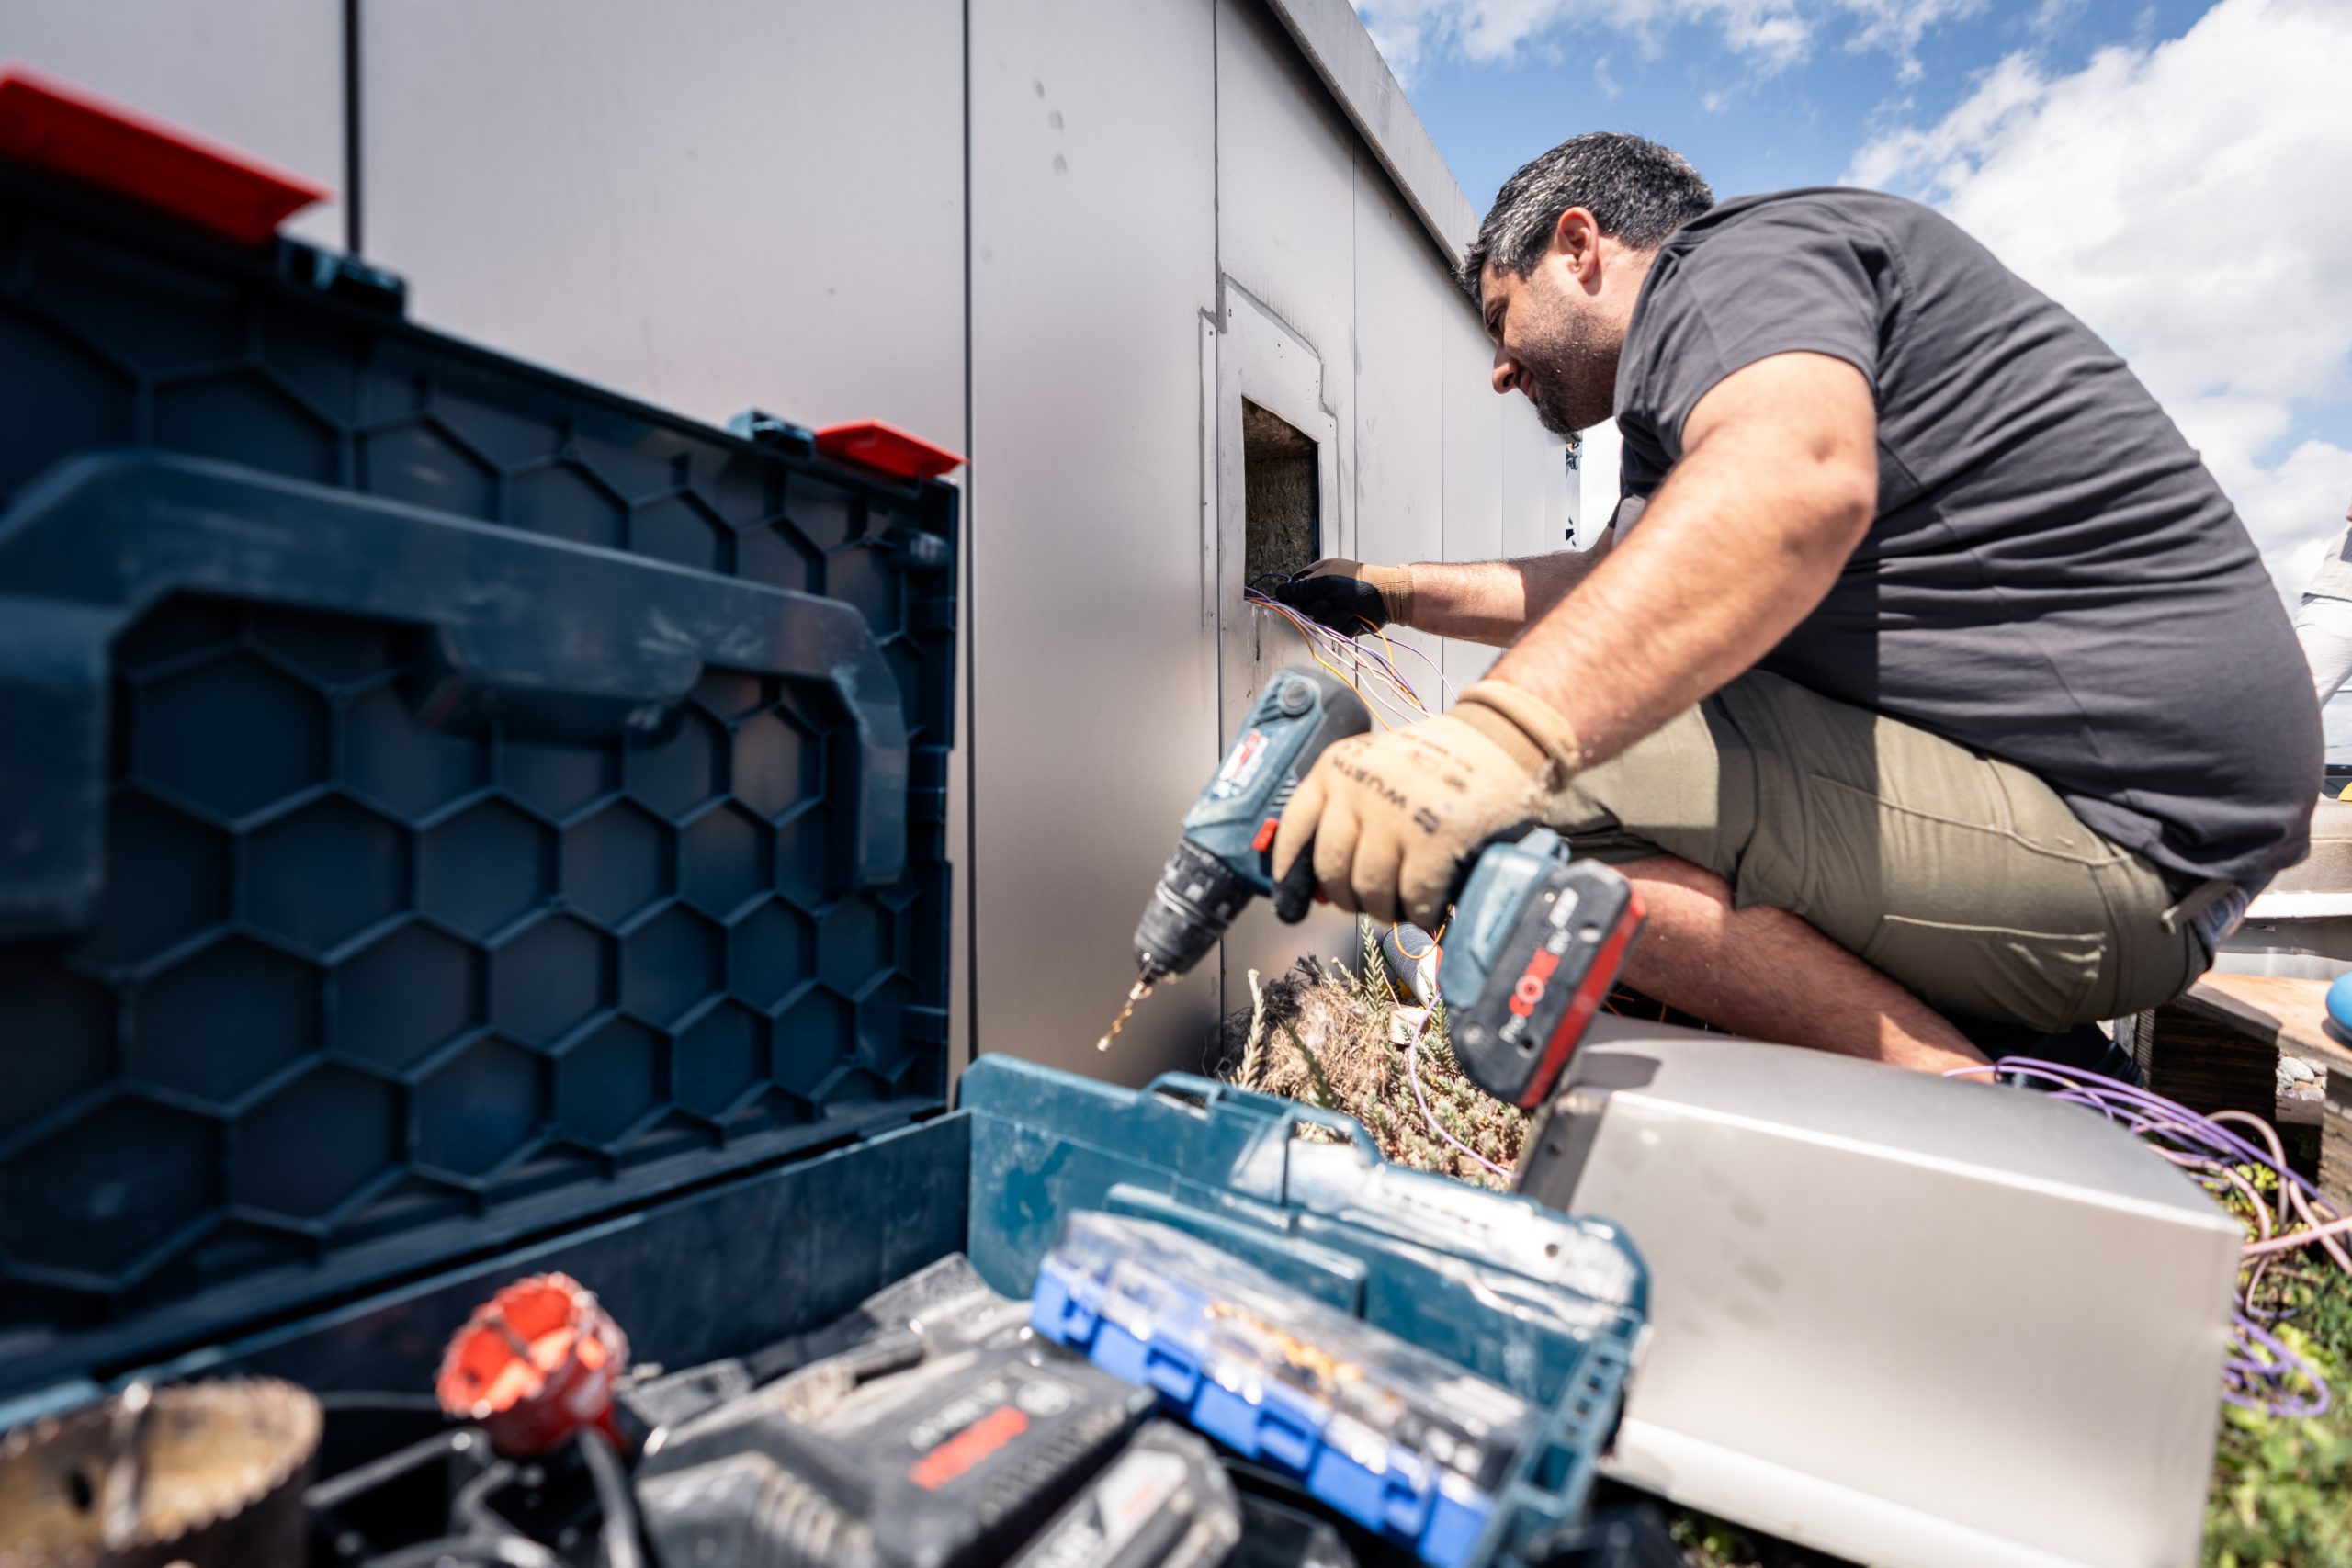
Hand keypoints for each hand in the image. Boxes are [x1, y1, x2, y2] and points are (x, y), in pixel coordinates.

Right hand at [1269, 559, 1413, 632]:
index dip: (1292, 600)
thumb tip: (1278, 593)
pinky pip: (1336, 633)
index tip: (1296, 603)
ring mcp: (1333, 611)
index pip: (1292, 591)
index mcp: (1316, 578)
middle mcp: (1322, 595)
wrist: (1388, 596)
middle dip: (1318, 609)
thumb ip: (1301, 589)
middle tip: (1331, 601)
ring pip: (1320, 624)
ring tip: (1348, 608)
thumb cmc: (1358, 582)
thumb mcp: (1327, 581)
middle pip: (1304, 611)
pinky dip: (1346, 625)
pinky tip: (1356, 617)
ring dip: (1334, 617)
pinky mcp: (1344, 626)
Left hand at [1270, 681, 1584, 928]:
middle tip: (1368, 902)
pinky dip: (1421, 913)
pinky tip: (1429, 911)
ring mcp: (1396, 813)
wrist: (1505, 739)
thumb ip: (1348, 809)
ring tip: (1402, 907)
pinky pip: (1414, 898)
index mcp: (1338, 767)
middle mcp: (1359, 787)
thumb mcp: (1378, 768)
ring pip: (1370, 889)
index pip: (1294, 829)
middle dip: (1347, 897)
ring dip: (1386, 909)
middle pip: (1331, 869)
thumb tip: (1321, 882)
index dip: (1290, 874)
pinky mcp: (1436, 837)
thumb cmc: (1440, 762)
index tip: (1292, 903)